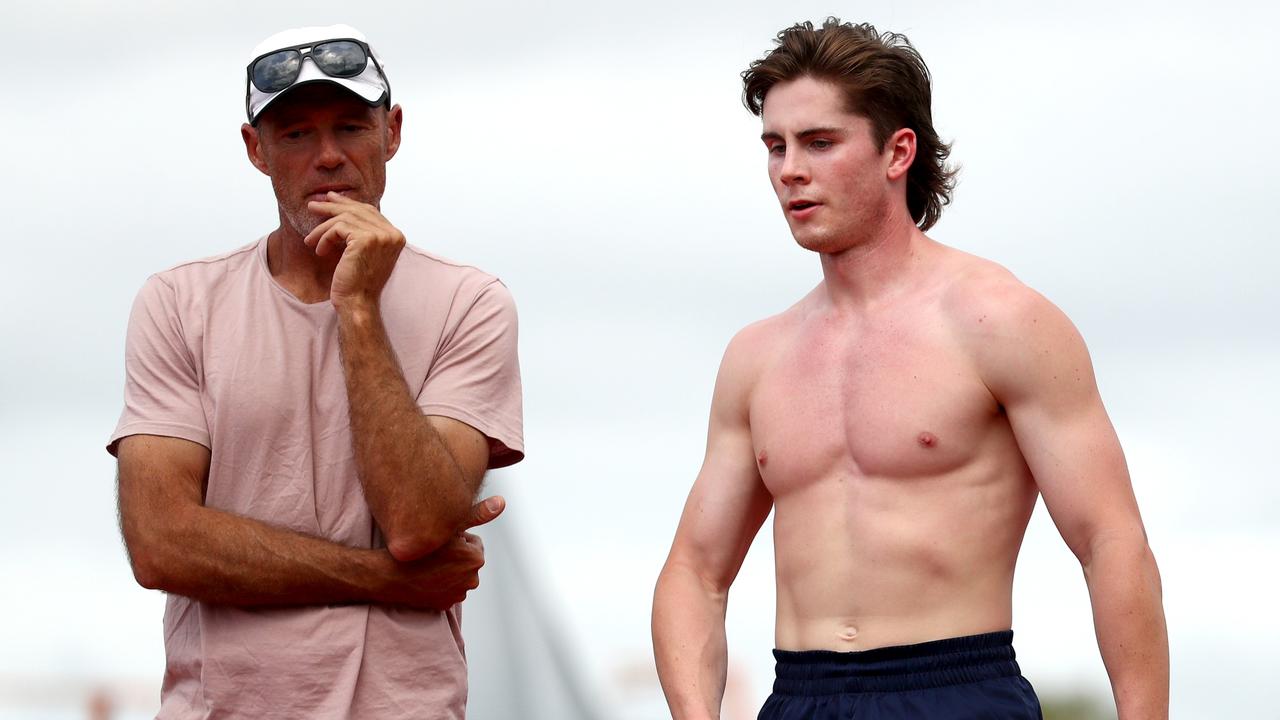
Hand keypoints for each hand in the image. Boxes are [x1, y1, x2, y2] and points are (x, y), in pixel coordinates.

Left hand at [304, 192, 404, 307]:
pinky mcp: (365, 239)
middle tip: (313, 205)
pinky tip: (319, 250)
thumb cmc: (358, 282)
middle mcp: (392, 234)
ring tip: (310, 239)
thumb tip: (345, 208)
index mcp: (395, 236)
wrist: (358, 303)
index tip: (331, 200)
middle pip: (358, 210)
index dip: (349, 204)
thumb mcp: (364, 252)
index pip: (370, 211)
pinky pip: (337, 228)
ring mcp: (381, 236)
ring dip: (323, 228)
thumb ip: (363, 232)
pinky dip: (324, 238)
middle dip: (333, 206)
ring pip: (344, 218)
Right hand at [380, 496, 505, 609]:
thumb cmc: (417, 547)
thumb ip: (477, 513)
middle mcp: (472, 579)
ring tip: (428, 565)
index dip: (456, 540)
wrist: (388, 575)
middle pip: (466, 560)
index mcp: (476, 558)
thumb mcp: (448, 526)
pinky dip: (439, 585)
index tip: (440, 541)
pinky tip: (426, 578)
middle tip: (433, 553)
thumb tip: (502, 502)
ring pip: (457, 575)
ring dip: (448, 570)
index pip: (472, 543)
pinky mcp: (445, 605)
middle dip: (455, 556)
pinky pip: (447, 590)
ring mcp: (459, 594)